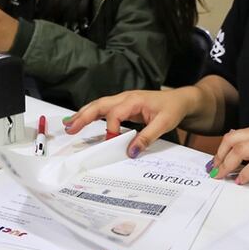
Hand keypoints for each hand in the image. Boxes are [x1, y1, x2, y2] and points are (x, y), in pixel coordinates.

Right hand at [63, 87, 199, 157]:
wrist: (179, 100)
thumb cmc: (172, 108)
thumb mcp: (164, 124)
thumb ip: (147, 137)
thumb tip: (131, 151)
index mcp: (134, 100)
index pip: (115, 113)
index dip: (111, 129)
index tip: (113, 142)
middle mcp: (125, 97)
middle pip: (99, 104)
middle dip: (83, 116)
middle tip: (70, 128)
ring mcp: (122, 100)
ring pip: (98, 105)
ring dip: (83, 114)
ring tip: (69, 125)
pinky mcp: (122, 105)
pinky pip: (103, 108)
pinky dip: (91, 114)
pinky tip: (82, 121)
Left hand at [207, 123, 248, 184]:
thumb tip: (238, 145)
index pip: (234, 135)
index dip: (220, 149)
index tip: (214, 162)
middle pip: (233, 141)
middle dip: (219, 157)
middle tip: (214, 171)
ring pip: (241, 152)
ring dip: (227, 165)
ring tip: (221, 177)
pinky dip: (244, 174)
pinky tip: (241, 181)